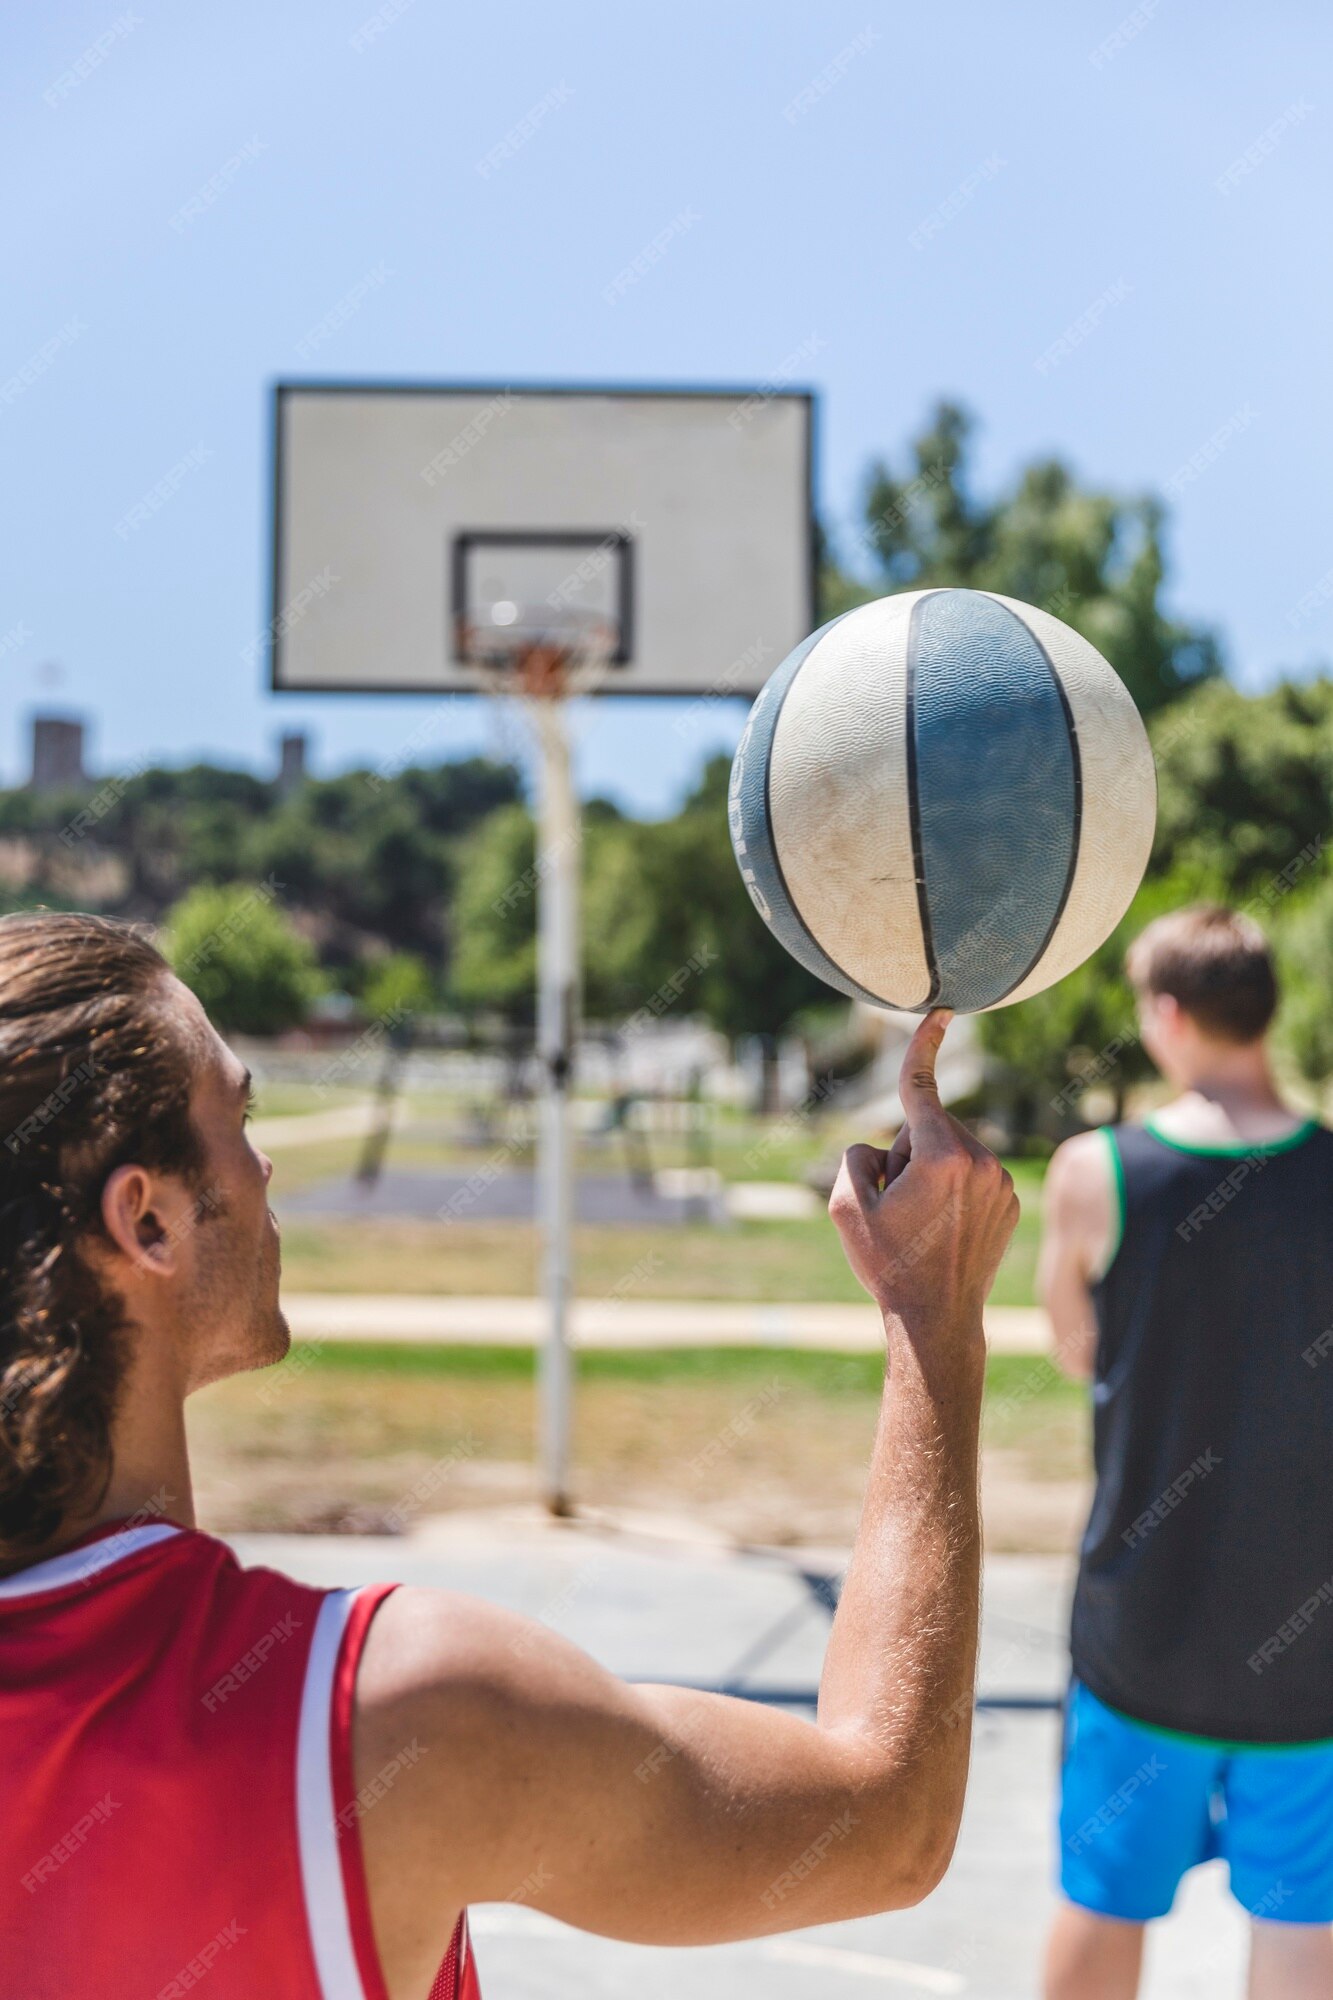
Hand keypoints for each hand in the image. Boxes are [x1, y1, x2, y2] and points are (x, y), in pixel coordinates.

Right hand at [828, 1010, 1018, 1336]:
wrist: (937, 1320)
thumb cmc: (887, 1264)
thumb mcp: (845, 1206)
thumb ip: (857, 1156)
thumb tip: (885, 1148)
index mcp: (942, 1155)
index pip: (924, 1088)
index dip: (924, 1044)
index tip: (942, 1011)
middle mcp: (981, 1159)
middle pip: (927, 1130)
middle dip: (907, 1155)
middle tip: (898, 1209)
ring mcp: (1002, 1181)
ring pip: (950, 1152)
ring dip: (930, 1175)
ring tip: (922, 1225)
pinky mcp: (1011, 1200)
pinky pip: (971, 1175)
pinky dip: (953, 1191)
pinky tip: (945, 1231)